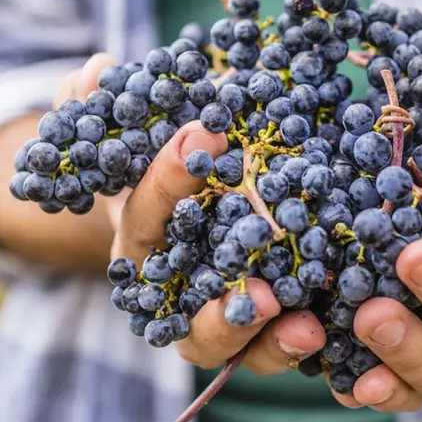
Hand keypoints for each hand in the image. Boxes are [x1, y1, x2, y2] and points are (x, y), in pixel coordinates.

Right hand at [54, 55, 326, 373]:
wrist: (187, 213)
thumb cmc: (162, 171)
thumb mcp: (134, 137)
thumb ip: (99, 105)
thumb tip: (95, 71)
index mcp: (139, 238)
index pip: (149, 211)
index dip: (170, 178)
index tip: (205, 136)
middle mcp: (169, 292)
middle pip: (185, 315)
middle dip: (219, 307)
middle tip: (259, 293)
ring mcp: (209, 321)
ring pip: (229, 345)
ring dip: (267, 340)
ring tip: (305, 329)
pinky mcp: (255, 333)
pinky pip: (271, 350)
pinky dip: (296, 346)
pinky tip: (327, 331)